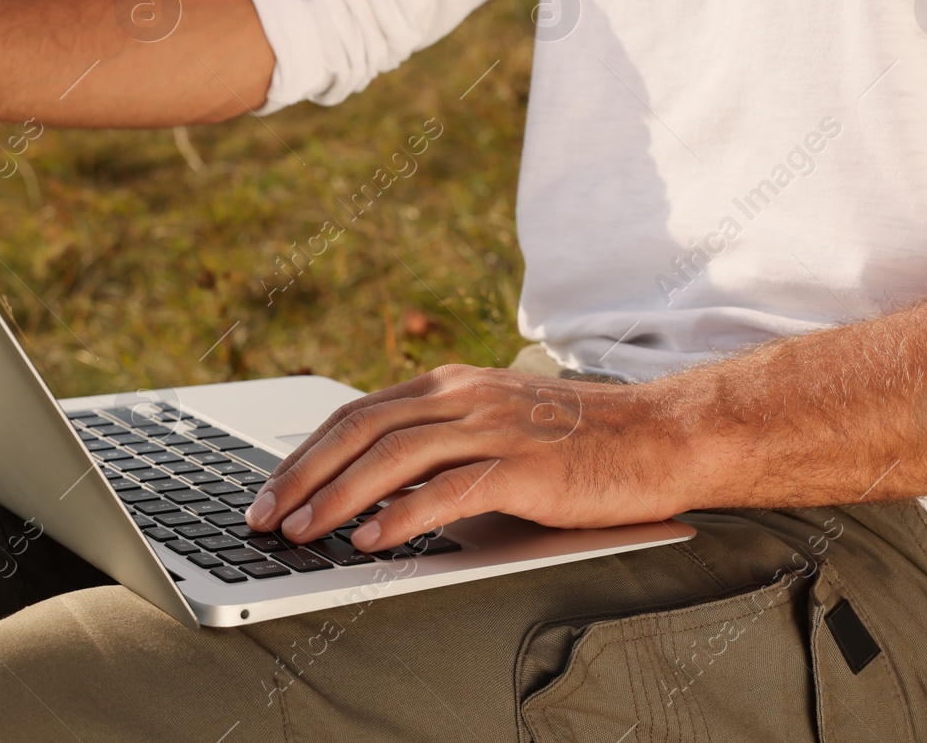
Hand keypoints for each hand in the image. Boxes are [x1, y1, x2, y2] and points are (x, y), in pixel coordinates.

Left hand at [243, 364, 702, 552]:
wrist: (661, 437)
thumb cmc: (579, 443)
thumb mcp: (496, 428)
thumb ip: (441, 446)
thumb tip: (372, 491)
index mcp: (451, 385)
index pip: (358, 414)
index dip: (306, 453)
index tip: (269, 491)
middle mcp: (464, 397)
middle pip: (361, 429)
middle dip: (302, 475)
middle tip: (264, 517)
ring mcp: (494, 427)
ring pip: (394, 457)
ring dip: (337, 496)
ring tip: (302, 532)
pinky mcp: (524, 466)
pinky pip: (450, 489)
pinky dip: (403, 515)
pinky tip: (371, 539)